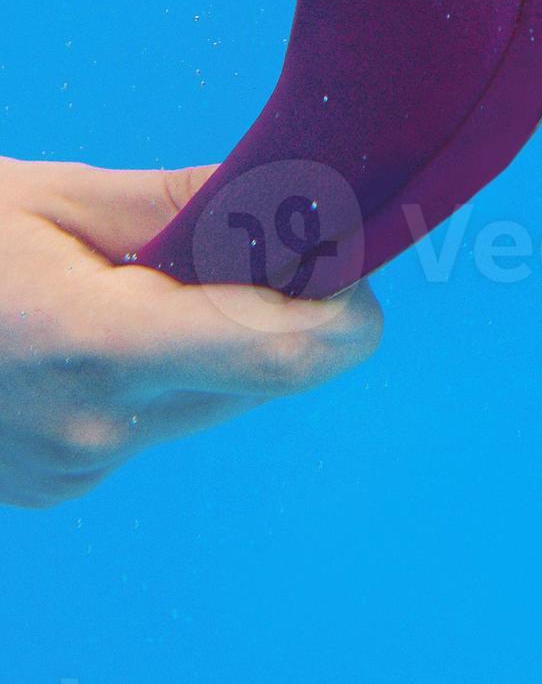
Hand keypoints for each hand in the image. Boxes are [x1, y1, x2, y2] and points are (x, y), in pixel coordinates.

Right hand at [0, 158, 381, 509]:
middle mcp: (91, 430)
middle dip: (285, 313)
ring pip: (212, 404)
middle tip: (267, 240)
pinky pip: (153, 425)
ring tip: (151, 278)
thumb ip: (179, 204)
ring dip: (218, 342)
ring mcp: (68, 473)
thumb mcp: (50, 196)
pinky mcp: (53, 489)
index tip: (349, 261)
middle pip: (261, 381)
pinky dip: (160, 374)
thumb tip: (291, 193)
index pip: (282, 354)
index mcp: (91, 343)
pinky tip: (98, 327)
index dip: (343, 313)